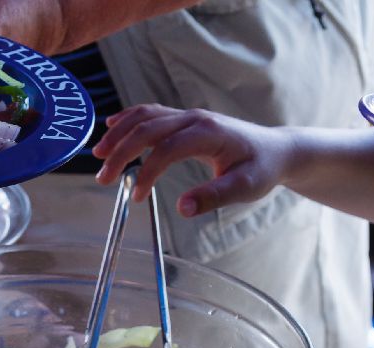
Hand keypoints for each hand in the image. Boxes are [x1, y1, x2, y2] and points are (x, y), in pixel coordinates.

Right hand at [93, 105, 295, 216]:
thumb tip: (183, 208)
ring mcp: (189, 116)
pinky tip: (111, 127)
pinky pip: (151, 113)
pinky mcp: (185, 119)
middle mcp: (195, 118)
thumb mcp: (245, 188)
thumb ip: (214, 197)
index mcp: (208, 134)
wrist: (275, 149)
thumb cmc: (261, 169)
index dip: (147, 172)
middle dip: (120, 152)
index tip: (136, 197)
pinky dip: (128, 119)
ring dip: (119, 133)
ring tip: (98, 155)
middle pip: (148, 128)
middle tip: (103, 178)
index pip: (167, 149)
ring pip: (145, 116)